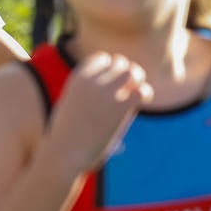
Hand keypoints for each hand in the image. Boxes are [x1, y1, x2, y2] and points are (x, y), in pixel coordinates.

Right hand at [51, 53, 152, 171]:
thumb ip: (83, 95)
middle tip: (126, 90)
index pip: (103, 58)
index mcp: (78, 76)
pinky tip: (140, 104)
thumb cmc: (64, 135)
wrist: (65, 152)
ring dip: (137, 81)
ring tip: (135, 94)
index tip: (112, 83)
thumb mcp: (68, 106)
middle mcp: (93, 79)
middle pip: (120, 63)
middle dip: (126, 74)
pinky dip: (145, 95)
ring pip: (133, 72)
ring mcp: (108, 92)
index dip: (110, 69)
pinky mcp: (121, 106)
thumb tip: (101, 94)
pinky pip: (142, 91)